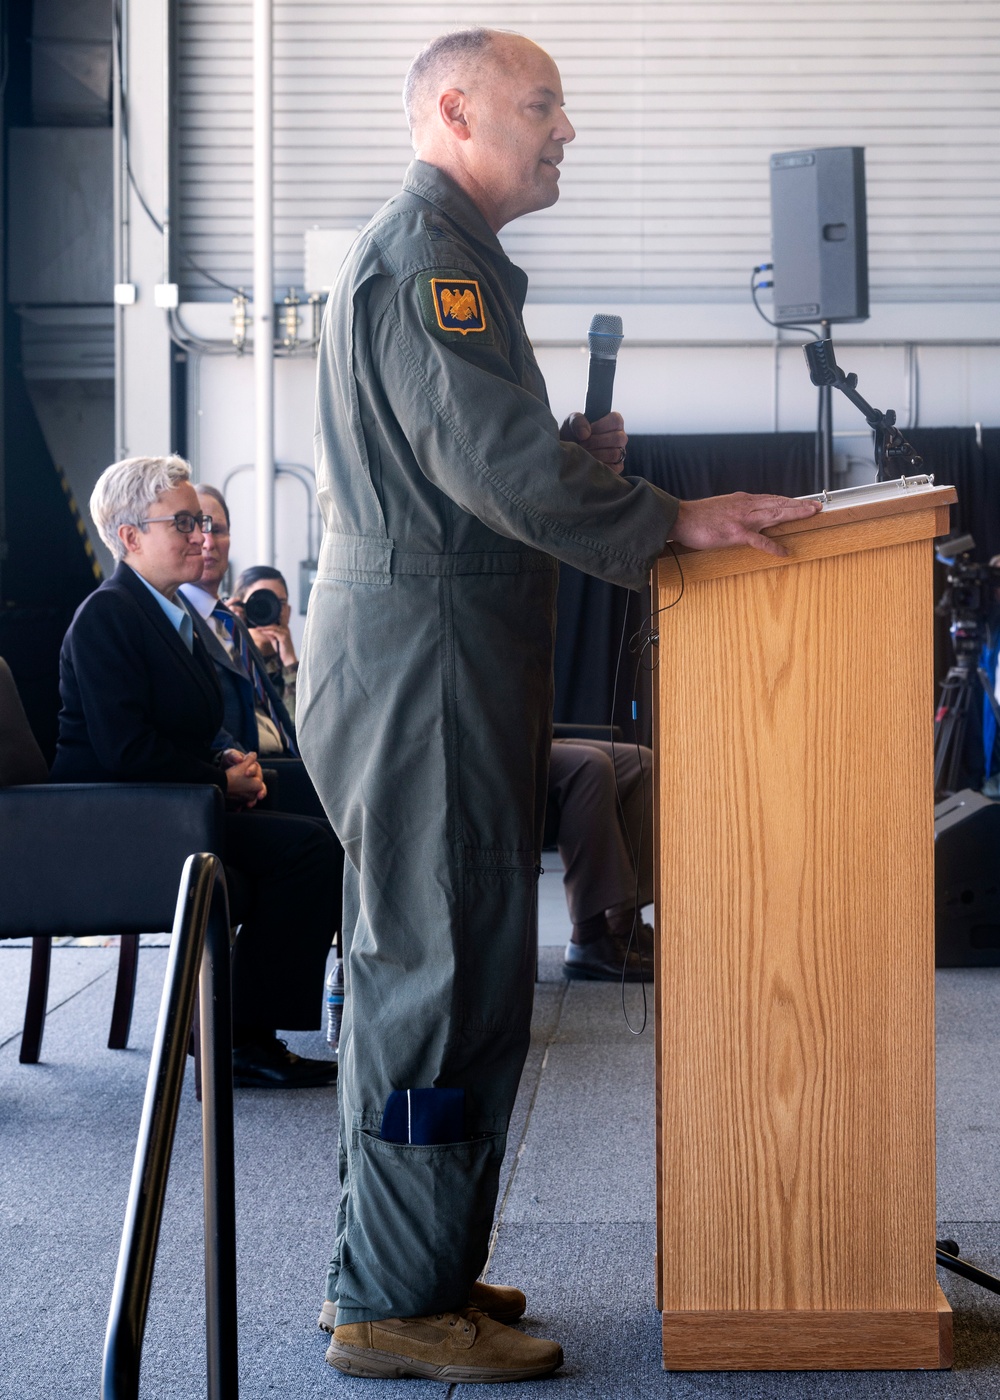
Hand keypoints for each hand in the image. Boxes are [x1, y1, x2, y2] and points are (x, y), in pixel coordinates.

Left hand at [223, 750, 266, 806]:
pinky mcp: (244, 792)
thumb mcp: (230, 755)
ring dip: (254, 800)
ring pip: (256, 794)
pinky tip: (239, 808)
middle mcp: (254, 777)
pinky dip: (243, 804)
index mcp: (252, 766)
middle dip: (260, 790)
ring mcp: (250, 786)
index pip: (256, 768)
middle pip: (260, 784)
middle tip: (259, 795)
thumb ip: (234, 756)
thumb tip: (240, 759)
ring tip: (250, 804)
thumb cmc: (229, 759)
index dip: (252, 771)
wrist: (222, 767)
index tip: (246, 773)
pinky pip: (246, 800)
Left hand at [249, 622, 296, 667]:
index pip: (275, 623)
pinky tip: (262, 632)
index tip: (260, 624)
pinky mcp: (283, 637)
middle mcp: (286, 629)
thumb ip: (270, 635)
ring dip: (264, 628)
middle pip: (273, 624)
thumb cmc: (282, 649)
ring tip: (258, 628)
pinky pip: (273, 632)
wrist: (288, 657)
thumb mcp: (275, 640)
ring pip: (273, 627)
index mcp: (285, 629)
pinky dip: (267, 632)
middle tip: (257, 626)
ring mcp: (285, 633)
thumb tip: (264, 630)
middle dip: (264, 625)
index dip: (267, 623)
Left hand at [560, 411, 628, 472]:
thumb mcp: (571, 423)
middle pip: (618, 438)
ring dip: (596, 454)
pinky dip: (599, 466)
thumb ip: (577, 421)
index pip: (616, 420)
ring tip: (584, 454)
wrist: (567, 453)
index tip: (588, 431)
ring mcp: (620, 453)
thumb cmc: (573, 435)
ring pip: (615, 454)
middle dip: (596, 442)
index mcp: (614, 423)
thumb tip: (585, 434)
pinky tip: (589, 463)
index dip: (601, 426)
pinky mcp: (617, 468)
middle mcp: (620, 438)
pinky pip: (613, 468)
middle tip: (583, 444)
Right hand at [671, 493, 823, 557]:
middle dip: (800, 504)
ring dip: (795, 514)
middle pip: (779, 504)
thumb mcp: (720, 508)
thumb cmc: (697, 517)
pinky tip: (784, 552)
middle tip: (817, 506)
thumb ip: (735, 510)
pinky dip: (773, 546)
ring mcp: (742, 519)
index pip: (772, 499)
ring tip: (811, 514)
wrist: (681, 518)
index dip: (789, 500)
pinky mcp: (735, 533)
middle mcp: (746, 507)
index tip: (803, 502)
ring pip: (775, 514)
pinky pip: (759, 541)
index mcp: (742, 501)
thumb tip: (743, 514)